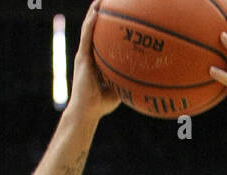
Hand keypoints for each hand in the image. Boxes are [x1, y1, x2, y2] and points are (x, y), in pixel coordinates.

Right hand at [69, 1, 120, 121]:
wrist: (86, 111)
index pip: (102, 40)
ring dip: (94, 12)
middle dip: (101, 14)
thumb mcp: (119, 89)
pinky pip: (87, 36)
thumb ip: (127, 79)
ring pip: (89, 28)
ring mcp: (84, 55)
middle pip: (95, 30)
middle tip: (110, 1)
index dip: (108, 27)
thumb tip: (145, 75)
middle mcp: (89, 55)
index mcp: (96, 61)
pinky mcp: (81, 57)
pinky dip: (91, 23)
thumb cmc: (101, 105)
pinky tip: (97, 11)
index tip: (118, 15)